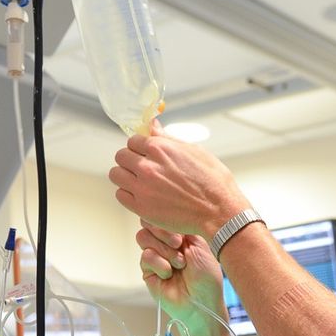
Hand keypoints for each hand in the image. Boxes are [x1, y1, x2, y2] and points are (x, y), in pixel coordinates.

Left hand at [109, 119, 249, 237]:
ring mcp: (143, 187)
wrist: (219, 211)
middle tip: (143, 169)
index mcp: (160, 148)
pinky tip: (142, 196)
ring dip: (126, 177)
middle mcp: (147, 166)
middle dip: (131, 161)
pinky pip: (121, 195)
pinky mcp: (142, 208)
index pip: (132, 140)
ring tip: (140, 183)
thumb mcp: (194, 150)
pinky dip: (128, 194)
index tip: (146, 155)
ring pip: (116, 175)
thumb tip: (152, 124)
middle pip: (121, 156)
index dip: (139, 147)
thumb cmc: (213, 182)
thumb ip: (167, 138)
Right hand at [137, 221, 228, 335]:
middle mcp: (166, 244)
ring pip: (143, 237)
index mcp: (180, 234)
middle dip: (164, 232)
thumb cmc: (207, 278)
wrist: (202, 303)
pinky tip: (170, 274)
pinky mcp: (148, 271)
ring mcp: (156, 256)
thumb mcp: (199, 246)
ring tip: (179, 263)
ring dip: (163, 249)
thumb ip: (179, 228)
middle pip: (149, 223)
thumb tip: (161, 216)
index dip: (167, 219)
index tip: (181, 230)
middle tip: (179, 245)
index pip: (163, 216)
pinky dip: (159, 263)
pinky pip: (145, 256)